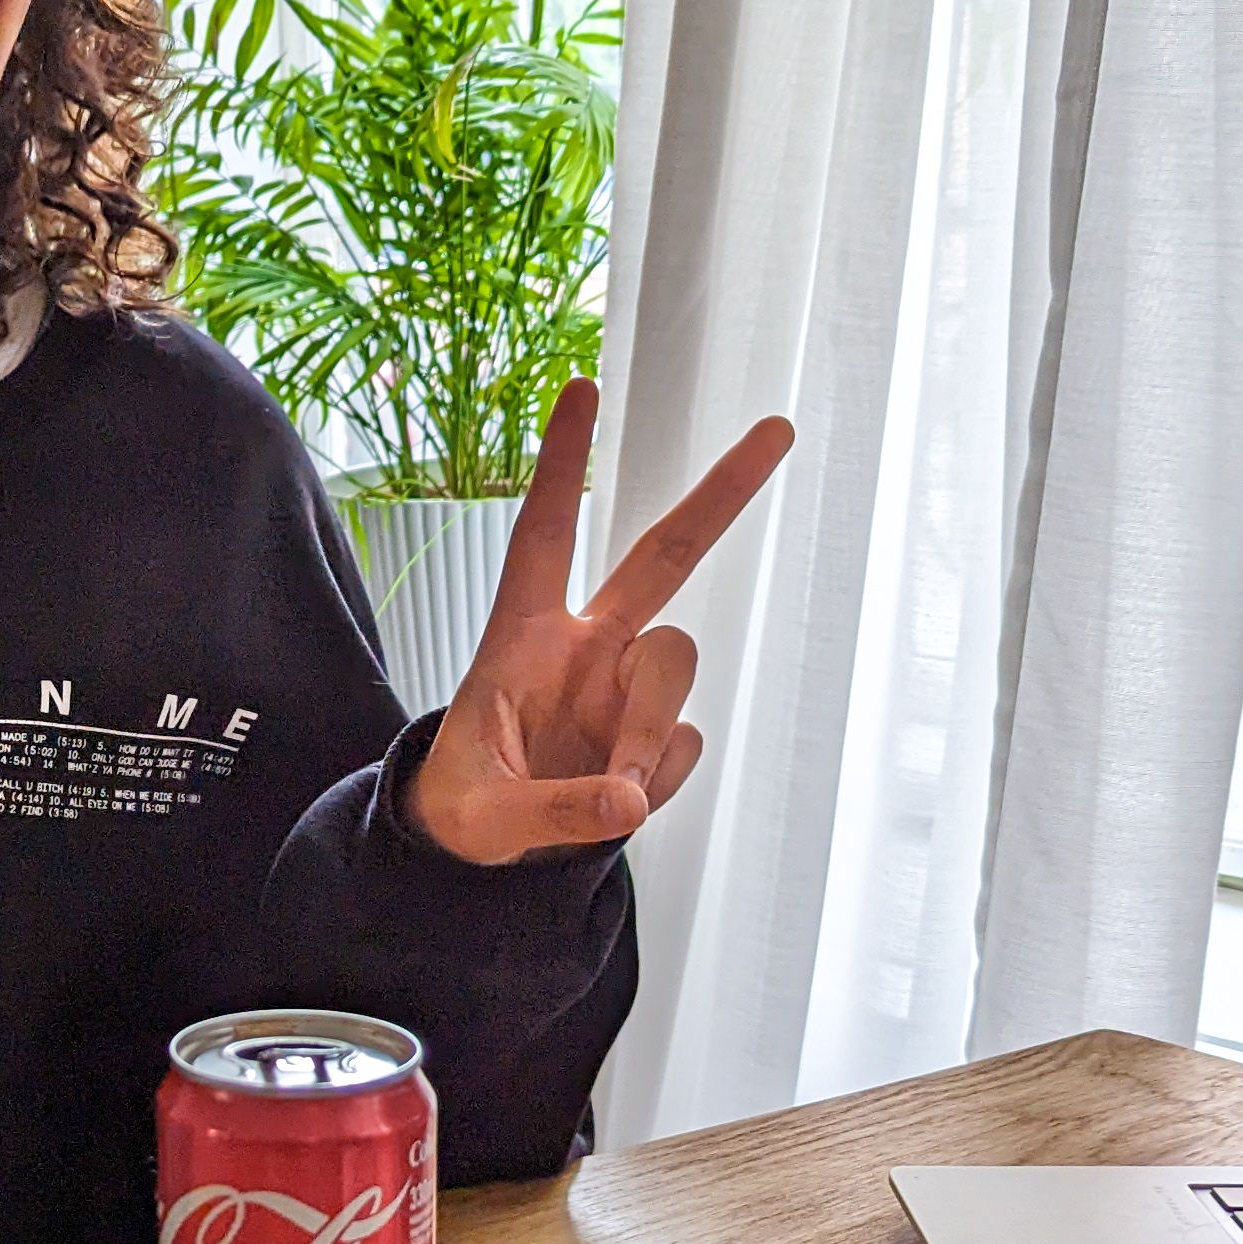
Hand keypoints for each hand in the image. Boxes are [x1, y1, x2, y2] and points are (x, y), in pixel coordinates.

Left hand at [404, 380, 794, 863]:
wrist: (481, 857)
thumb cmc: (464, 809)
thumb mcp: (483, 819)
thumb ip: (551, 810)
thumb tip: (628, 799)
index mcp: (521, 637)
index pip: (546, 534)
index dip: (564, 465)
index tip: (582, 386)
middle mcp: (586, 648)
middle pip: (664, 556)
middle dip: (720, 495)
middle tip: (778, 428)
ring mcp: (626, 690)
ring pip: (676, 667)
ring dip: (650, 728)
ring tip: (617, 789)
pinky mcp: (654, 739)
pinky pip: (680, 747)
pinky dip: (656, 780)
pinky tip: (618, 803)